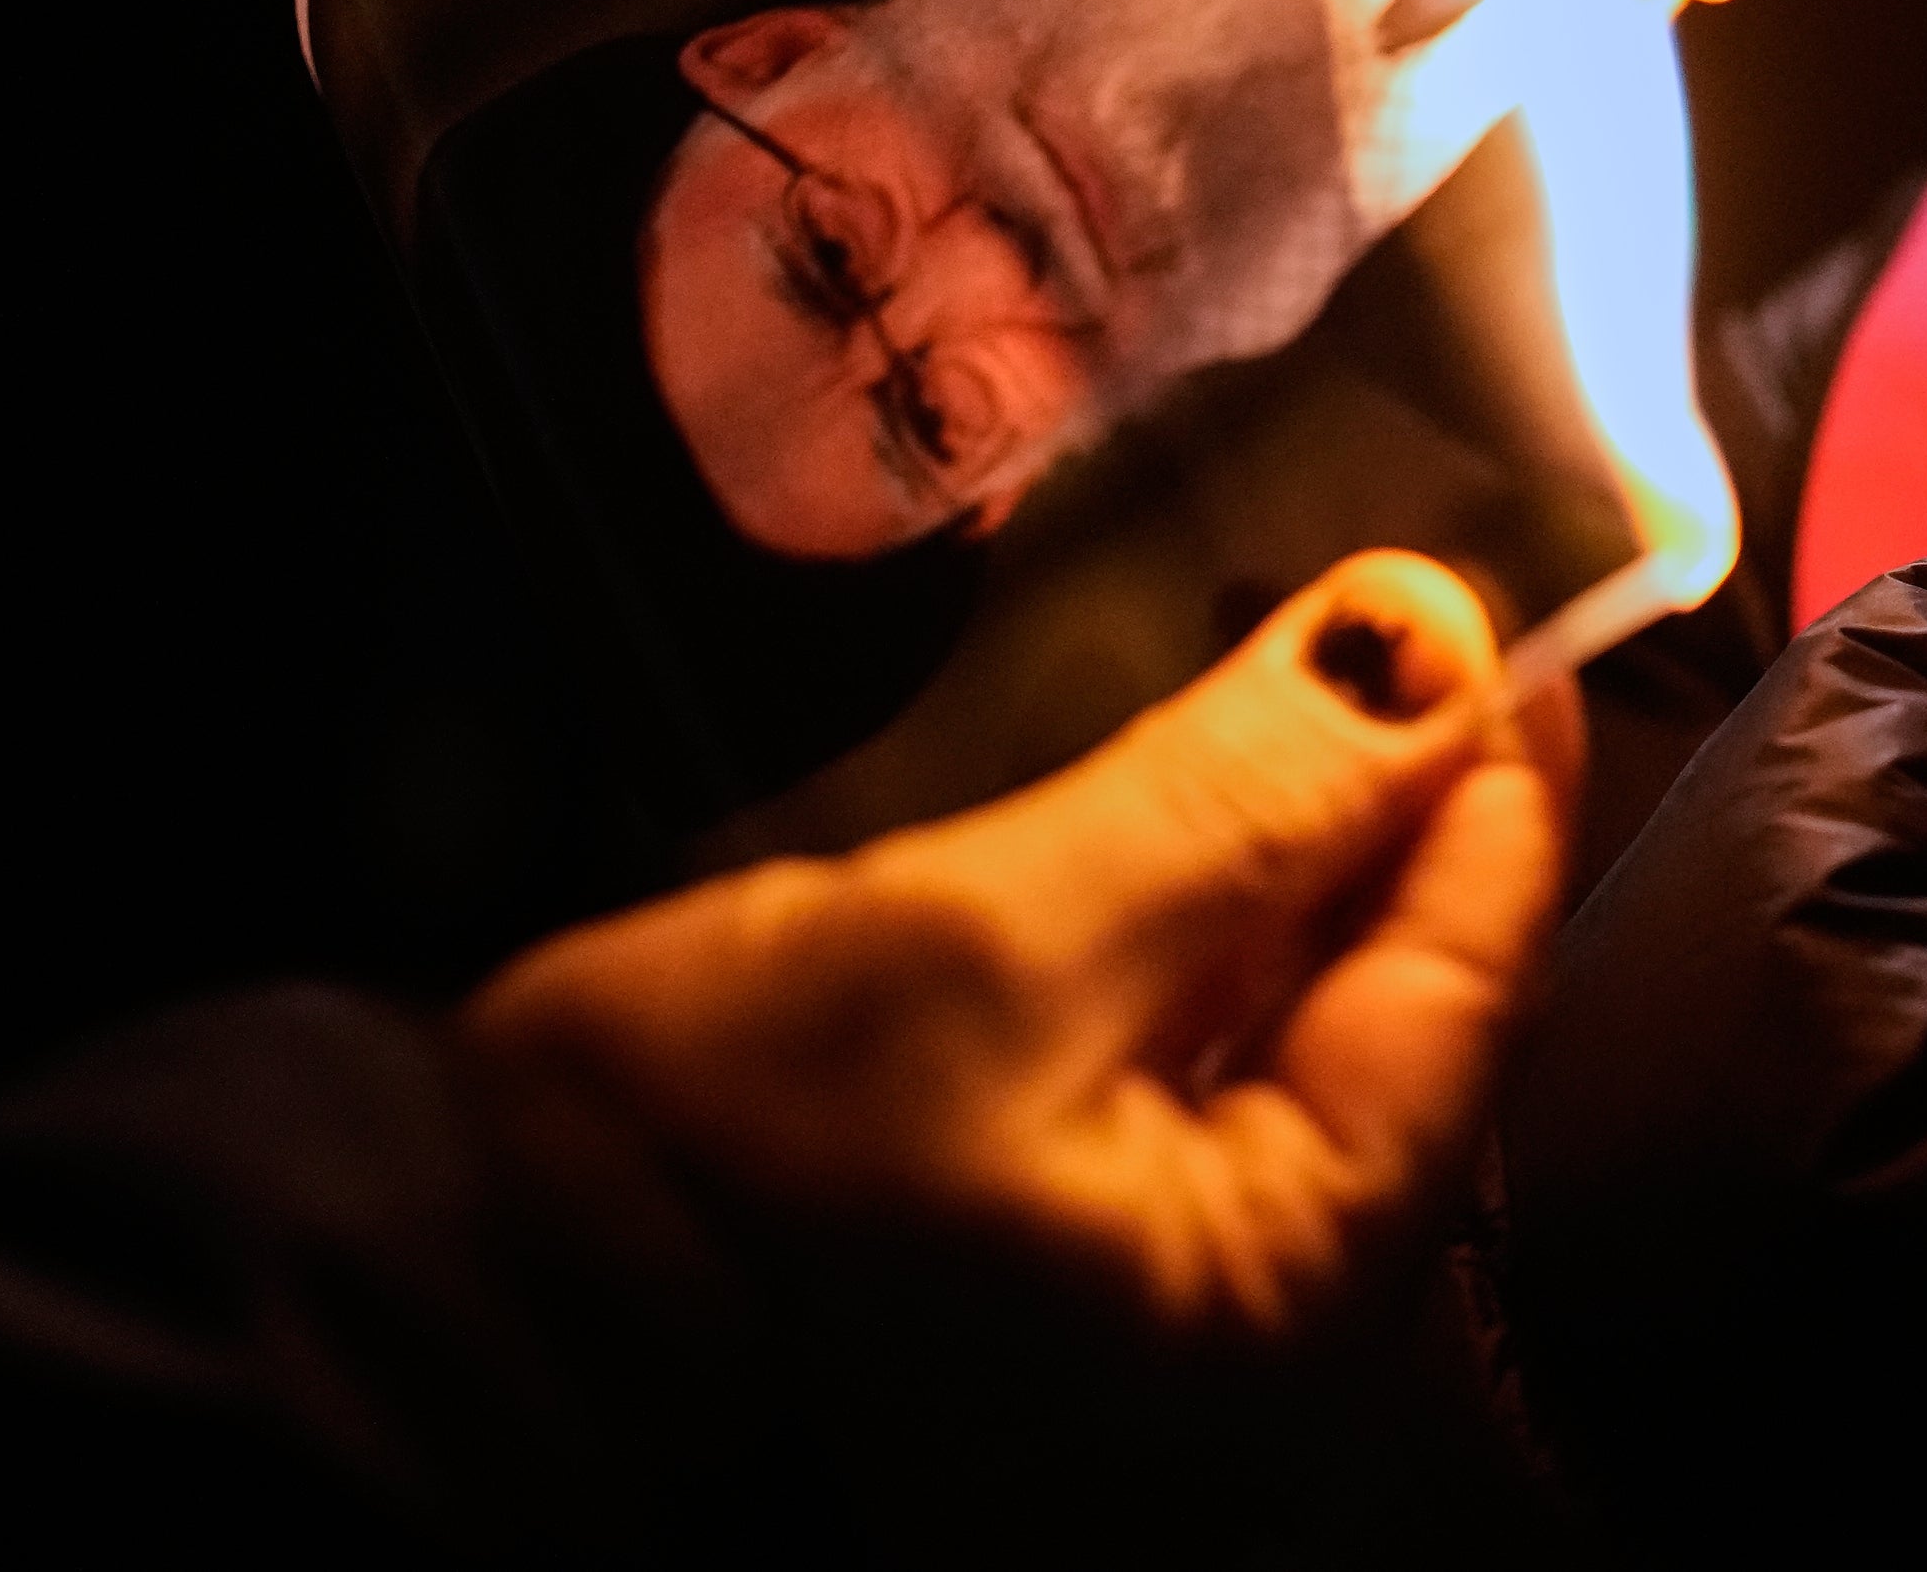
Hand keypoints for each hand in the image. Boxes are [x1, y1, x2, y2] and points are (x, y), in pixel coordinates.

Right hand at [461, 553, 1566, 1426]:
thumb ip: (1234, 801)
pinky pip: (1174, 1069)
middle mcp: (1261, 1335)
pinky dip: (1181, 930)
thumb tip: (1424, 640)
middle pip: (1391, 1004)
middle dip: (1378, 797)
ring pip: (1283, 1024)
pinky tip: (1162, 798)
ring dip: (1278, 848)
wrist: (442, 1302)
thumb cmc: (705, 1167)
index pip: (1471, 979)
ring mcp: (1149, 1314)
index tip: (1484, 590)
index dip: (1484, 764)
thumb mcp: (992, 946)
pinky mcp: (1042, 1267)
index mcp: (1296, 1297)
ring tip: (1272, 661)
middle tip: (1372, 600)